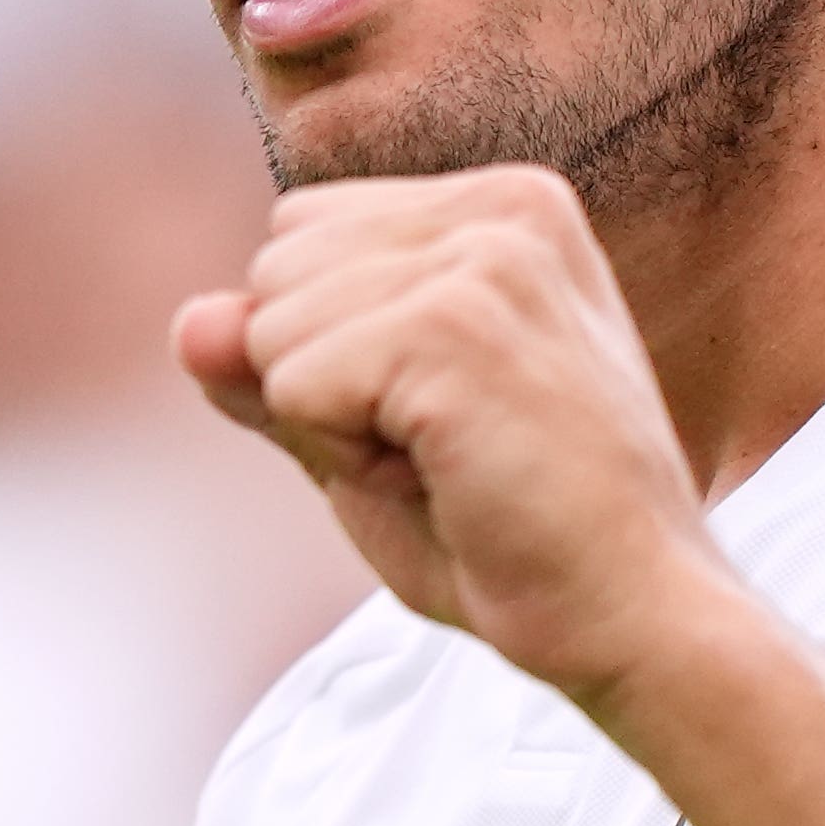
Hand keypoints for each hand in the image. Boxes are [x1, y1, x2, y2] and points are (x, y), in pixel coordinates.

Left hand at [173, 166, 735, 705]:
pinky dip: (343, 456)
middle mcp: (503, 207)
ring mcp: (485, 259)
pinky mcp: (457, 326)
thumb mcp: (369, 434)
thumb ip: (275, 367)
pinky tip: (447, 478)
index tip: (442, 415)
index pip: (298, 235)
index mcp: (503, 206)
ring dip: (334, 426)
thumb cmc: (516, 536)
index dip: (332, 350)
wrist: (637, 619)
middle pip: (274, 269)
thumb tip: (188, 321)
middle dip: (322, 380)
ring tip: (453, 464)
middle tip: (448, 450)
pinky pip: (292, 384)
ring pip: (271, 327)